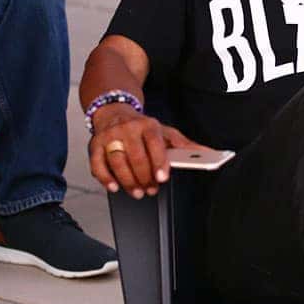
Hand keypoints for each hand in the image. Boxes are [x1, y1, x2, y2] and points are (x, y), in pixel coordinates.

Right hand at [87, 103, 208, 198]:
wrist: (115, 111)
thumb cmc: (142, 127)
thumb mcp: (165, 131)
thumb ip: (184, 144)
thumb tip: (208, 152)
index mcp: (148, 125)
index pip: (154, 144)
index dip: (158, 162)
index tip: (162, 178)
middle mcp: (128, 129)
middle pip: (136, 156)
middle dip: (145, 177)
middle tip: (151, 190)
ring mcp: (110, 137)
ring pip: (117, 161)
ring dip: (128, 181)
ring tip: (138, 192)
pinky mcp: (94, 145)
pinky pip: (97, 164)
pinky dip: (105, 178)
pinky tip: (114, 187)